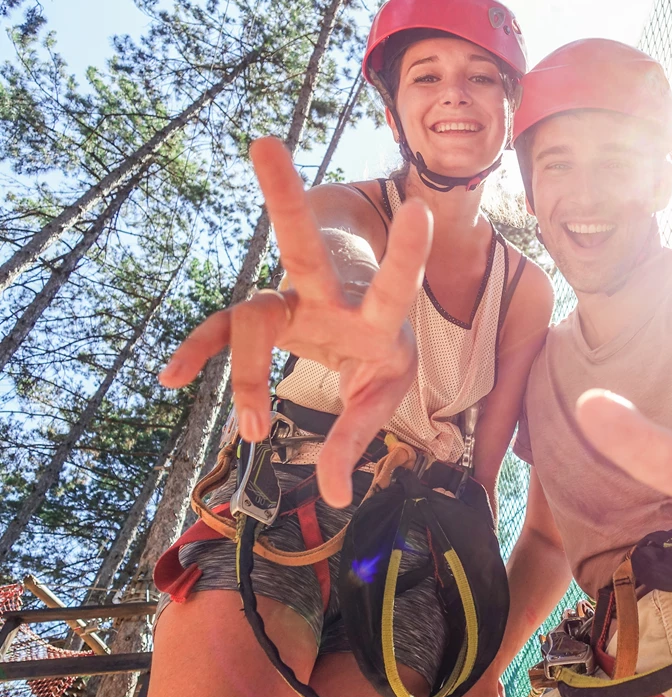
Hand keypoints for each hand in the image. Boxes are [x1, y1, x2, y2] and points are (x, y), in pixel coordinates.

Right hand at [159, 136, 431, 506]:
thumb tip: (337, 497)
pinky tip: (172, 378)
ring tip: (251, 429)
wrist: (359, 323)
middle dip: (286, 199)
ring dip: (234, 360)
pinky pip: (222, 335)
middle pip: (304, 248)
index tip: (418, 211)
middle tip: (264, 144)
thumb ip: (360, 437)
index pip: (395, 283)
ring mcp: (290, 303)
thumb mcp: (386, 391)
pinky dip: (200, 353)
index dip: (406, 253)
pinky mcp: (263, 318)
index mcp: (379, 313)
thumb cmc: (382, 351)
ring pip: (250, 310)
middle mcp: (329, 296)